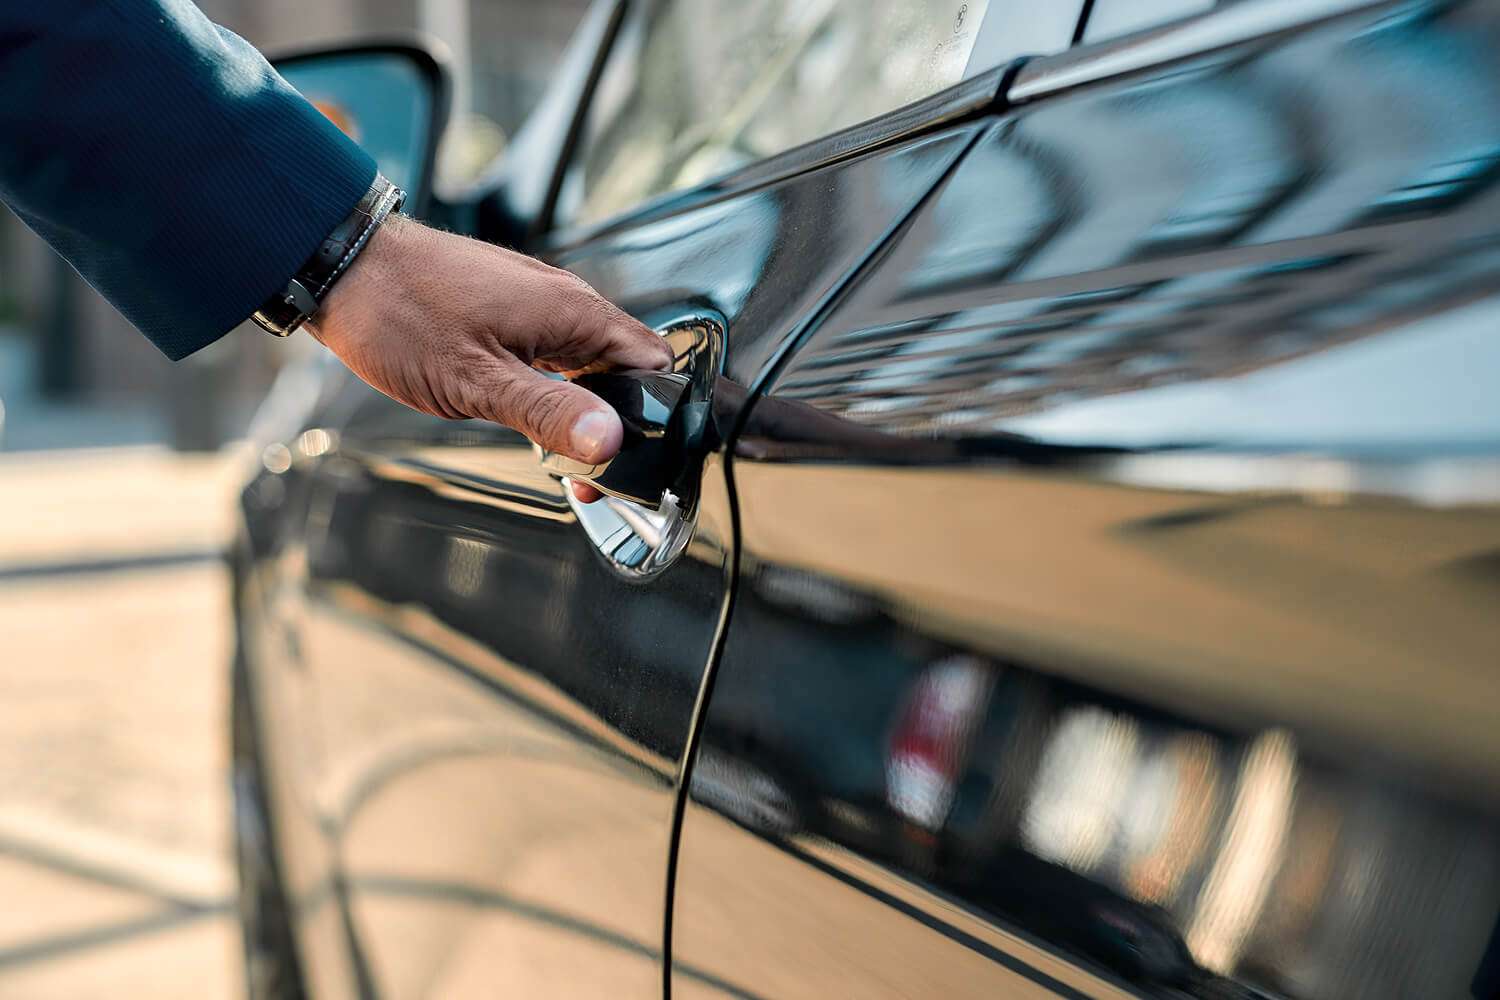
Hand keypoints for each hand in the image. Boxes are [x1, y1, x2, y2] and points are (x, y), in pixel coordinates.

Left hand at [307, 215, 670, 499]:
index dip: (653, 415)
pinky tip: (533, 416)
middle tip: (590, 472)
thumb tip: (610, 440)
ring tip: (564, 454)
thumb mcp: (477, 381)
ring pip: (590, 363)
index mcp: (573, 312)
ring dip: (584, 407)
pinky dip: (556, 388)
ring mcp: (539, 302)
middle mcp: (566, 301)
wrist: (343, 266)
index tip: (628, 459)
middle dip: (618, 420)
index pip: (653, 364)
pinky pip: (557, 353)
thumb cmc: (401, 314)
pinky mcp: (513, 308)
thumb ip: (550, 413)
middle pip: (625, 368)